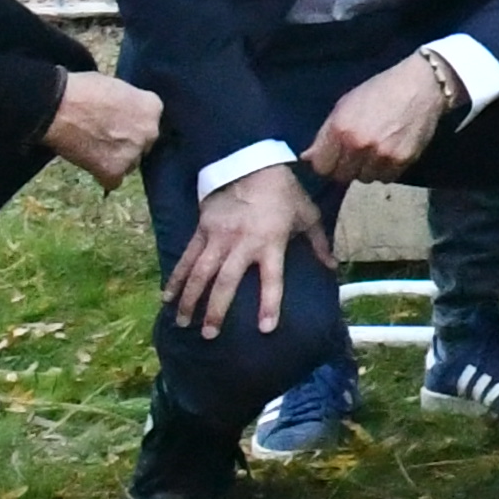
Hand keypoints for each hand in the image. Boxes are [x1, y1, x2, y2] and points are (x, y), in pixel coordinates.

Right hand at [41, 70, 163, 184]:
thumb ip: (127, 103)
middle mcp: (150, 131)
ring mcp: (134, 153)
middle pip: (142, 144)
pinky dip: (101, 175)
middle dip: (126, 144)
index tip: (116, 124)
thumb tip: (123, 111)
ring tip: (91, 149)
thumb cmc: (80, 90)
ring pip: (130, 164)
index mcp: (152, 107)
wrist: (57, 107)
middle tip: (103, 139)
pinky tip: (88, 163)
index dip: (131, 124)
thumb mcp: (115, 87)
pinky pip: (113, 181)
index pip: (148, 122)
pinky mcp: (115, 171)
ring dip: (115, 160)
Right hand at [164, 165, 320, 337]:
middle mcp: (242, 243)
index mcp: (271, 242)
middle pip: (226, 282)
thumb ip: (319, 243)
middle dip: (216, 310)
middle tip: (210, 335)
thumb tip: (332, 267)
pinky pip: (187, 257)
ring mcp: (218, 237)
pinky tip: (167, 296)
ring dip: (190, 299)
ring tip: (183, 323)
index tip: (266, 328)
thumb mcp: (307, 215)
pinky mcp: (202, 230)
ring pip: (200, 273)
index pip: (272, 279)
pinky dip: (176, 277)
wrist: (252, 164)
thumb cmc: (284, 193)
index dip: (269, 304)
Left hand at [306, 53, 462, 184]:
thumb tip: (307, 158)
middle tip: (356, 154)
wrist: (420, 86)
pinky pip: (387, 178)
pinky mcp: (403, 160)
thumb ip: (325, 134)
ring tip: (375, 152)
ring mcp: (381, 154)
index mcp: (340, 129)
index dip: (326, 163)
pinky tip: (390, 152)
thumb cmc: (379, 91)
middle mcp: (358, 144)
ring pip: (365, 179)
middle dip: (346, 167)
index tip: (334, 157)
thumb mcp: (345, 105)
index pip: (321, 167)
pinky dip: (386, 170)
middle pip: (342, 176)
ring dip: (367, 169)